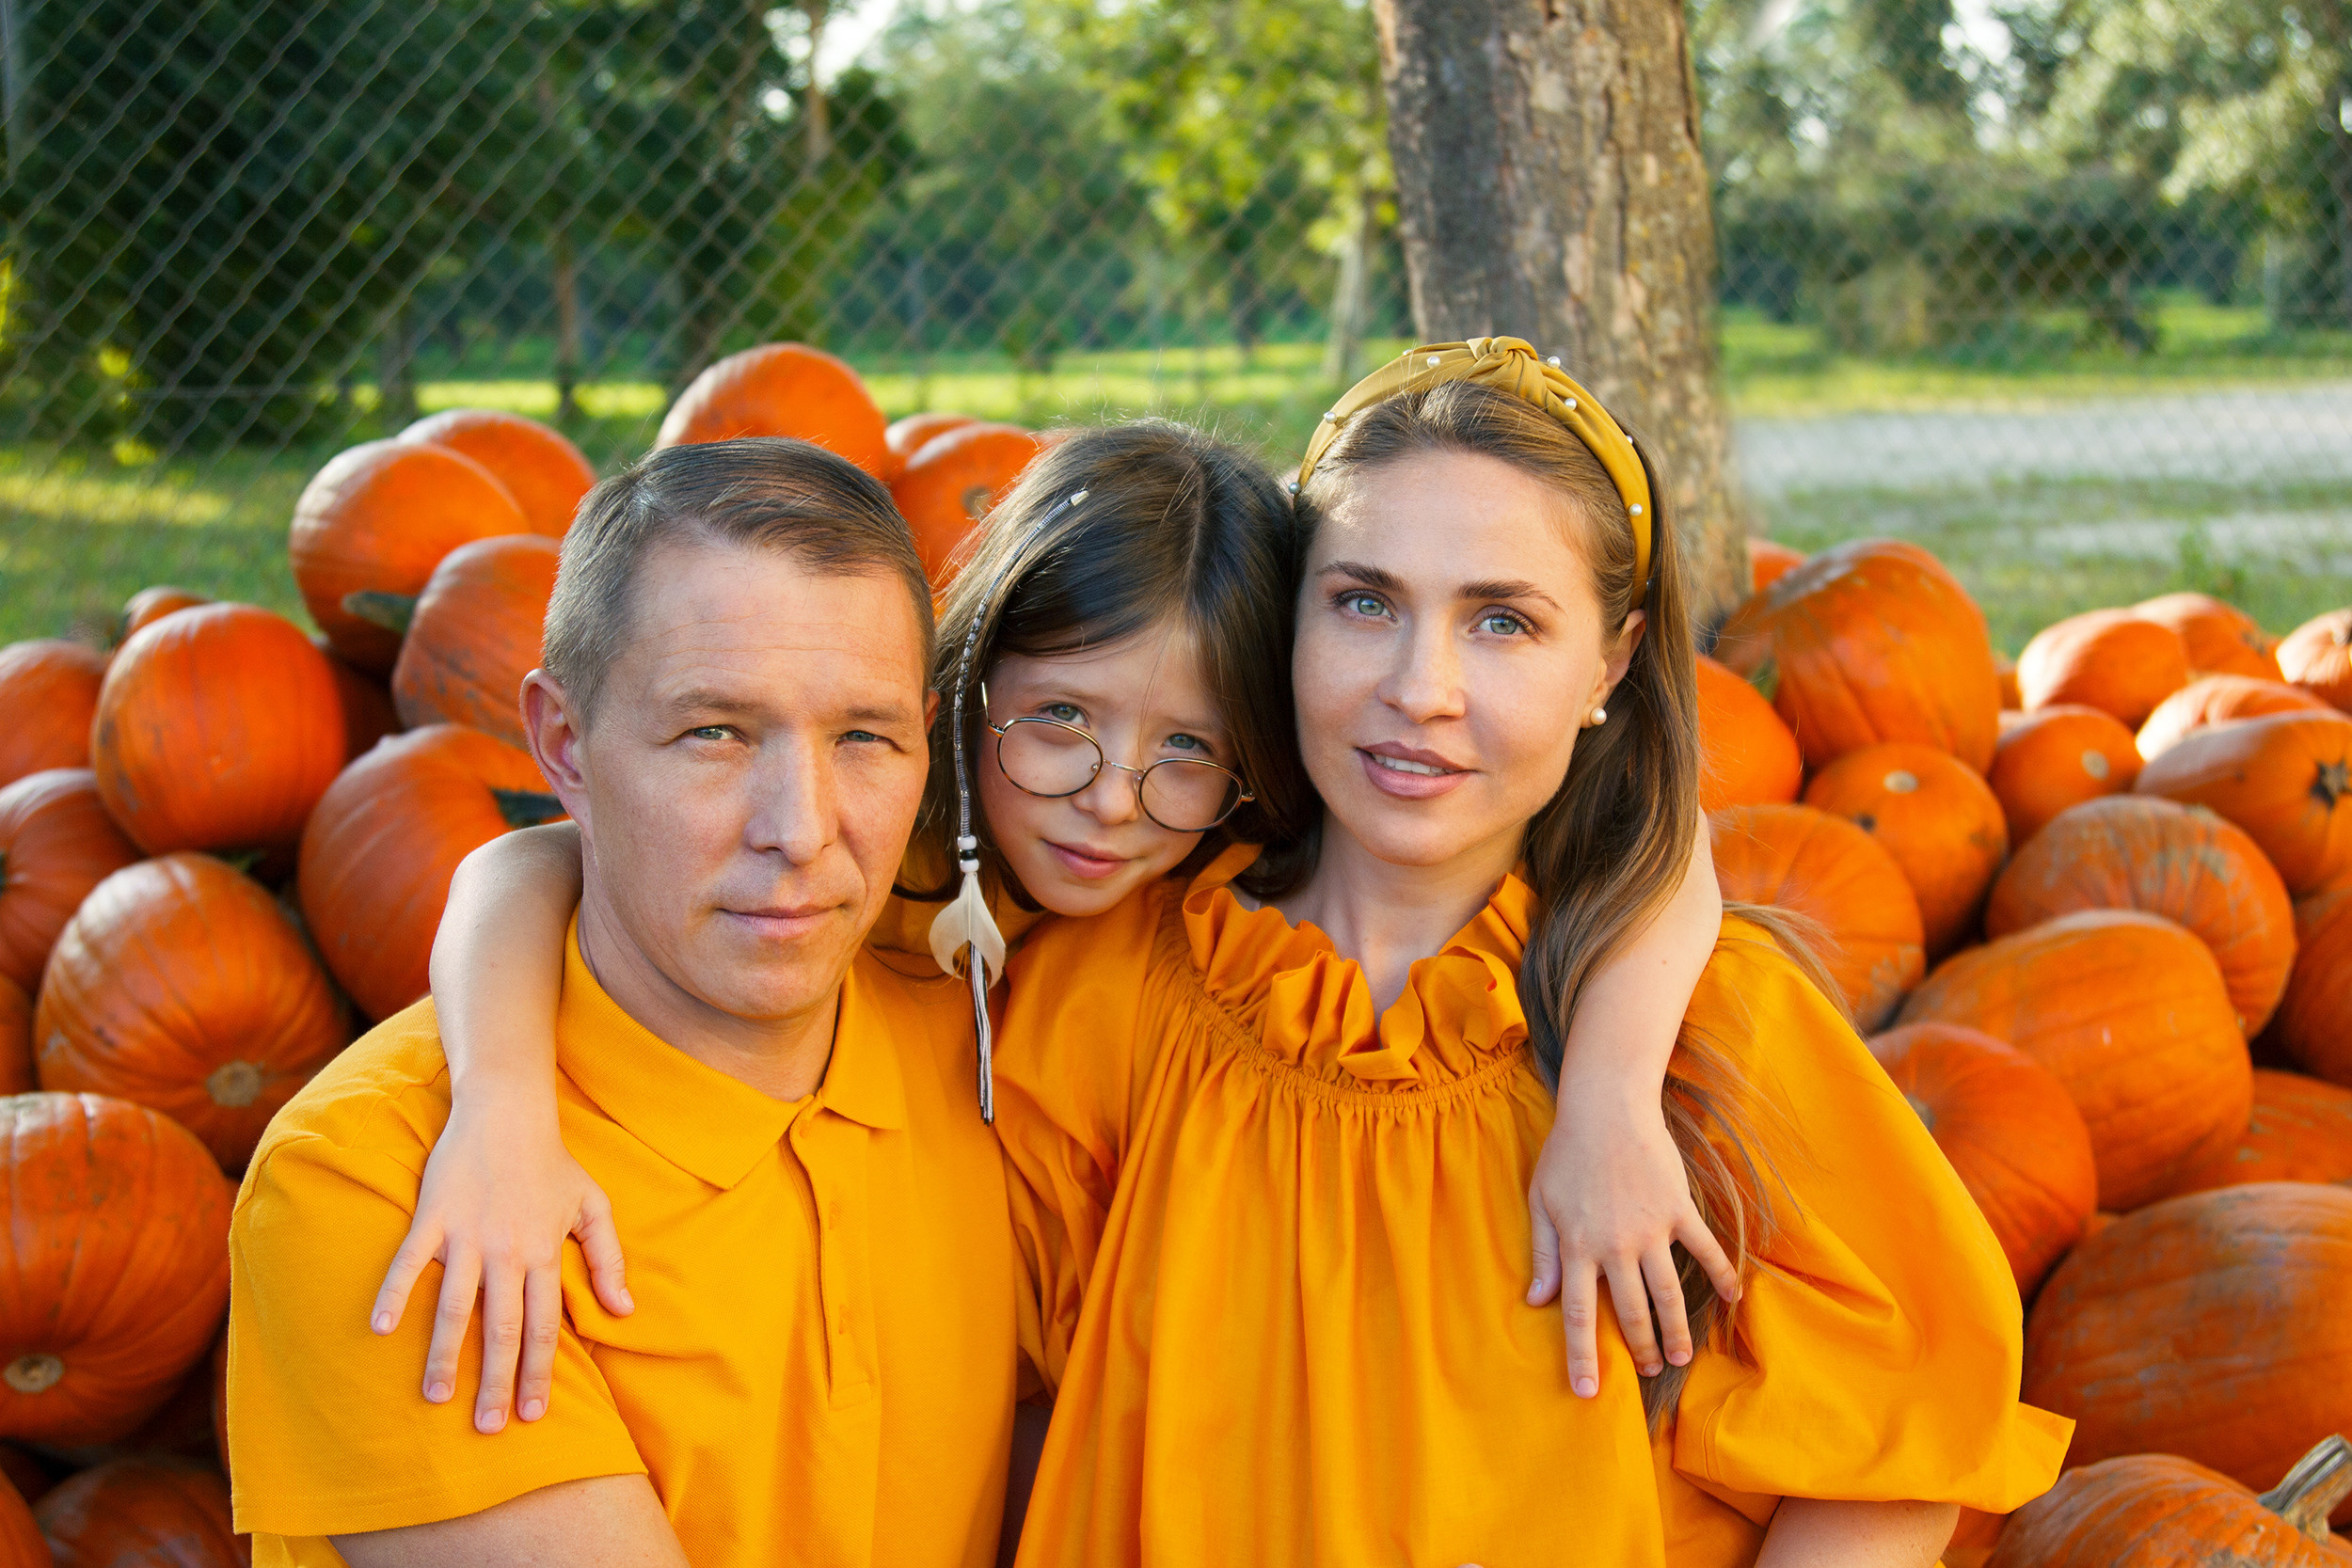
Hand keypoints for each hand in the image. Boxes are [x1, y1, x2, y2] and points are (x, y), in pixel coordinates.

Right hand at [368, 1093, 632, 1433]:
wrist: (508, 1110)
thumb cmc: (552, 1161)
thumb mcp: (592, 1206)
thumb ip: (608, 1260)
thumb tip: (624, 1310)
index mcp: (545, 1253)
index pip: (544, 1326)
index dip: (538, 1371)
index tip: (531, 1413)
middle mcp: (508, 1251)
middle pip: (502, 1328)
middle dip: (496, 1381)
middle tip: (487, 1427)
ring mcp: (468, 1234)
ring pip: (457, 1306)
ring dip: (445, 1354)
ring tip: (437, 1397)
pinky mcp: (434, 1215)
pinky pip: (410, 1261)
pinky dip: (395, 1293)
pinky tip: (381, 1329)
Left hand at [1525, 1091, 1738, 1398]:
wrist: (1606, 1107)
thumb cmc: (1566, 1152)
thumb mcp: (1541, 1201)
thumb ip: (1541, 1253)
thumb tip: (1536, 1300)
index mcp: (1577, 1247)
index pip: (1578, 1315)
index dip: (1582, 1357)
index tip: (1587, 1393)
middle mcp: (1615, 1245)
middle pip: (1630, 1312)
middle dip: (1640, 1348)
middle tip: (1648, 1372)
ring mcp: (1651, 1229)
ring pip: (1668, 1292)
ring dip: (1676, 1329)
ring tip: (1681, 1357)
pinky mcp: (1679, 1209)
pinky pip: (1705, 1249)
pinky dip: (1721, 1274)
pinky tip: (1731, 1299)